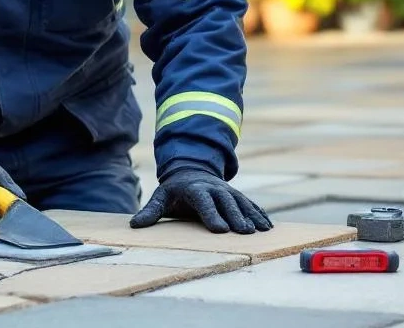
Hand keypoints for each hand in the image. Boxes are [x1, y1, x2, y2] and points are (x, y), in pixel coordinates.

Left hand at [130, 168, 273, 233]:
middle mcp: (214, 188)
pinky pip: (250, 204)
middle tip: (244, 233)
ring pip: (241, 202)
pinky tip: (268, 227)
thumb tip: (135, 225)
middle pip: (226, 202)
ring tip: (260, 231)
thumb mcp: (161, 198)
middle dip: (236, 216)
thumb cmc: (174, 191)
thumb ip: (150, 211)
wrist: (190, 171)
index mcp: (194, 189)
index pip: (203, 201)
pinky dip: (259, 213)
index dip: (211, 215)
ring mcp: (227, 190)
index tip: (220, 230)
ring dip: (252, 216)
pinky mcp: (236, 195)